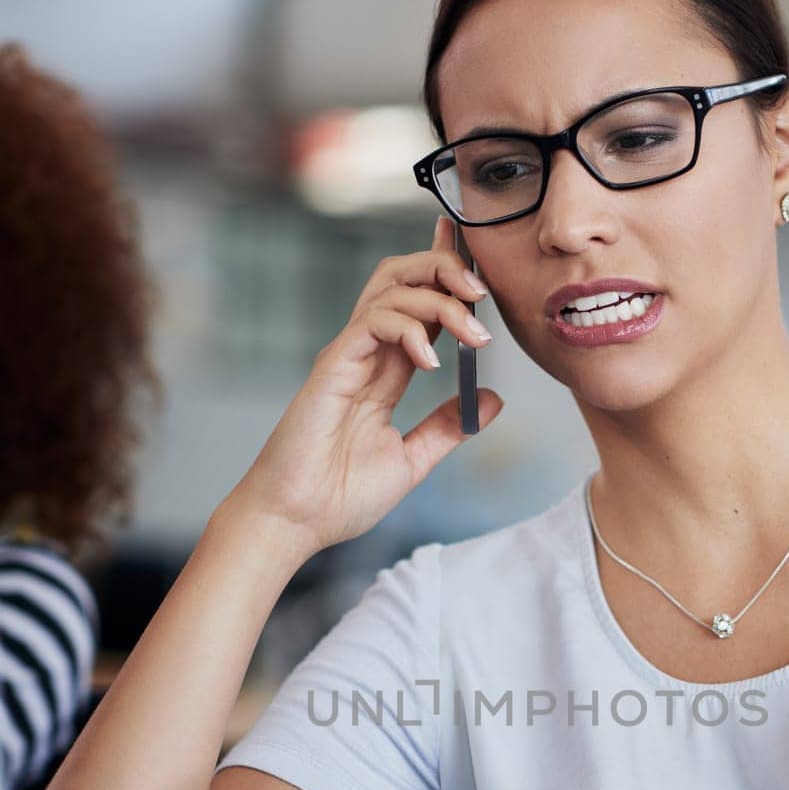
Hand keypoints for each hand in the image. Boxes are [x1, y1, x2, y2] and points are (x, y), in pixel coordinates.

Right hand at [229, 214, 503, 556]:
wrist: (297, 520)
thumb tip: (490, 398)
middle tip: (483, 291)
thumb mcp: (411, 459)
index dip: (447, 279)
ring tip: (473, 332)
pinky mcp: (334, 364)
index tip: (481, 269)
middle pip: (403, 279)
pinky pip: (374, 320)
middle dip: (445, 268)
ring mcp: (348, 355)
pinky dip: (410, 327)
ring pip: (391, 288)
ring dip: (439, 296)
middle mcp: (366, 354)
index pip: (420, 307)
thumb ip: (447, 427)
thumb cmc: (340, 496)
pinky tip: (431, 360)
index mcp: (385, 373)